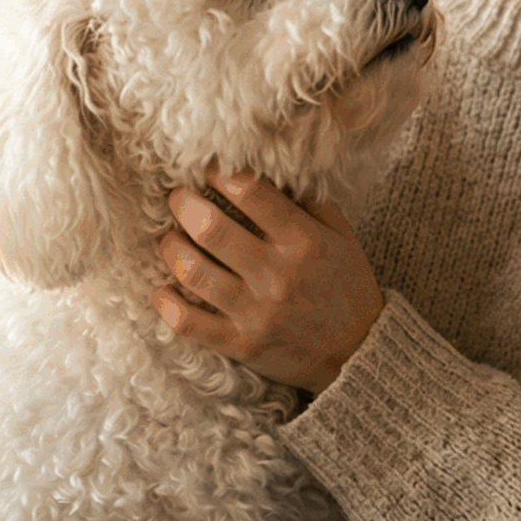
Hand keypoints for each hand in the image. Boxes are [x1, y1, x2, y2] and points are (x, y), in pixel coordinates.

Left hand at [154, 170, 383, 391]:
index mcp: (303, 241)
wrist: (359, 354)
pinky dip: (167, 304)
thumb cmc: (348, 287)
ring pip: (192, 272)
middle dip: (183, 204)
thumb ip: (311, 201)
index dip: (220, 172)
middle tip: (177, 197)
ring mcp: (256, 312)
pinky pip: (189, 324)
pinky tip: (161, 289)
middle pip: (211, 228)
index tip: (207, 167)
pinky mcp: (241, 344)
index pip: (250, 192)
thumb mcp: (342, 236)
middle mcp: (277, 274)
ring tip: (169, 238)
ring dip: (170, 248)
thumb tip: (272, 169)